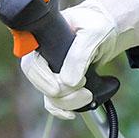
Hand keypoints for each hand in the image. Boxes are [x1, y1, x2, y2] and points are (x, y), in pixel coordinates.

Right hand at [19, 0, 138, 118]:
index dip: (43, 79)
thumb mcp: (93, 33)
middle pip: (40, 84)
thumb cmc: (97, 25)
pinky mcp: (59, 83)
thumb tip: (68, 82)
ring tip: (89, 95)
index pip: (31, 64)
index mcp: (42, 40)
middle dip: (63, 94)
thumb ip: (80, 55)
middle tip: (86, 91)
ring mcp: (49, 72)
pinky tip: (74, 112)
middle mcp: (42, 57)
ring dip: (69, 102)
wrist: (106, 32)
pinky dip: (64, 110)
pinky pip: (54, 102)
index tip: (57, 89)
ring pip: (49, 97)